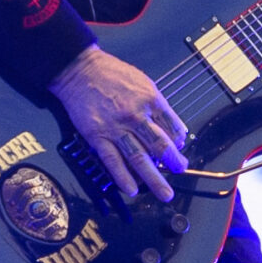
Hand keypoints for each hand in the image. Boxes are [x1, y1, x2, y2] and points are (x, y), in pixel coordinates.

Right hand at [48, 46, 189, 201]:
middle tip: (180, 171)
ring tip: (164, 193)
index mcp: (150, 100)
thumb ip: (159, 106)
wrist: (80, 70)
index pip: (172, 127)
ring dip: (154, 179)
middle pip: (160, 145)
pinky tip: (132, 190)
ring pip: (139, 158)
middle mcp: (136, 115)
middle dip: (174, 162)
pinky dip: (123, 177)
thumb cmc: (112, 74)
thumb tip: (174, 129)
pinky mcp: (97, 136)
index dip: (179, 142)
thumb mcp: (144, 82)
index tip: (180, 149)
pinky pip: (113, 161)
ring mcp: (116, 128)